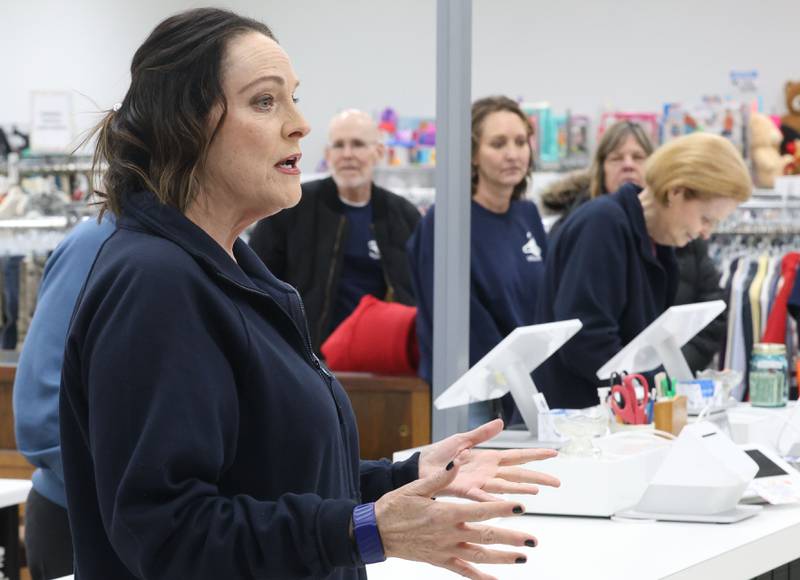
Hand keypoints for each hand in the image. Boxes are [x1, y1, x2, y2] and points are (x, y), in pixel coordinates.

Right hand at [375, 458, 534, 579]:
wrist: (376, 532)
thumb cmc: (394, 507)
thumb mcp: (415, 487)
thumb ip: (440, 479)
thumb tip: (458, 463)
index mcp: (444, 513)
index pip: (480, 510)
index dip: (502, 509)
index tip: (521, 506)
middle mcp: (448, 533)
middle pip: (486, 535)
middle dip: (512, 537)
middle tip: (533, 540)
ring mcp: (445, 550)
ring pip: (480, 556)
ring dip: (503, 557)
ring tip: (523, 557)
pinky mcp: (440, 561)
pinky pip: (464, 571)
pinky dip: (481, 578)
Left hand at [418, 419, 559, 501]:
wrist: (421, 467)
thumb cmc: (440, 454)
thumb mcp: (463, 439)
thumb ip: (482, 433)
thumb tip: (501, 422)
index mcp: (489, 458)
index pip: (518, 456)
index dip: (536, 455)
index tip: (554, 454)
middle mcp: (488, 472)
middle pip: (518, 473)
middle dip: (538, 477)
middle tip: (557, 482)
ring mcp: (479, 482)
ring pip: (506, 486)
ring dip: (521, 488)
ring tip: (537, 491)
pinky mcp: (466, 491)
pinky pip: (482, 496)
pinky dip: (494, 500)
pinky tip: (506, 504)